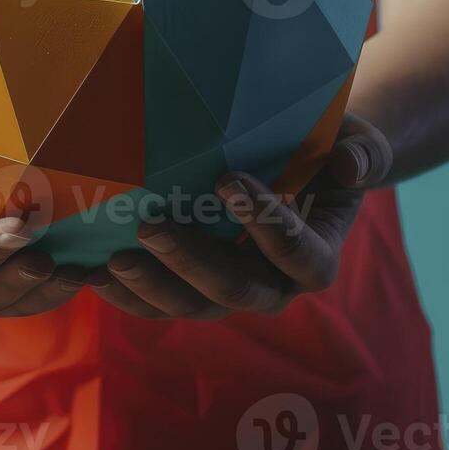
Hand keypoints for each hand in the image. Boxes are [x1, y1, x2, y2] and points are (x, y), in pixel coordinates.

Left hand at [89, 114, 392, 319]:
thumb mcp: (358, 144)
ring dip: (149, 285)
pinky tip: (87, 271)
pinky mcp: (185, 290)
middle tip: (151, 223)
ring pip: (187, 305)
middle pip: (233, 289)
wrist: (298, 165)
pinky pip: (152, 303)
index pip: (296, 254)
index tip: (227, 180)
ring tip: (112, 257)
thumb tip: (349, 167)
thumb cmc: (328, 150)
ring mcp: (224, 292)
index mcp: (315, 257)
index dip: (265, 224)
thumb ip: (361, 155)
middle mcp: (271, 286)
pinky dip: (120, 291)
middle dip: (189, 259)